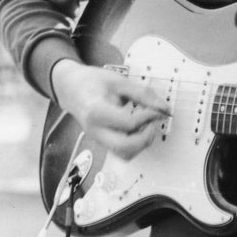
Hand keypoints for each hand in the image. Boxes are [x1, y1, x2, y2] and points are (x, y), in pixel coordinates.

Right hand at [51, 59, 171, 159]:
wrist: (72, 89)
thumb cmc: (93, 83)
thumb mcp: (119, 81)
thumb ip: (143, 94)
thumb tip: (164, 108)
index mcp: (97, 111)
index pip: (128, 123)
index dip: (149, 116)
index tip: (158, 108)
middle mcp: (96, 131)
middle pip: (125, 148)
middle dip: (146, 137)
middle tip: (152, 121)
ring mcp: (99, 139)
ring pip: (125, 155)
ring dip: (141, 143)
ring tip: (145, 124)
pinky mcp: (103, 142)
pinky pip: (123, 151)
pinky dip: (135, 143)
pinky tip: (138, 127)